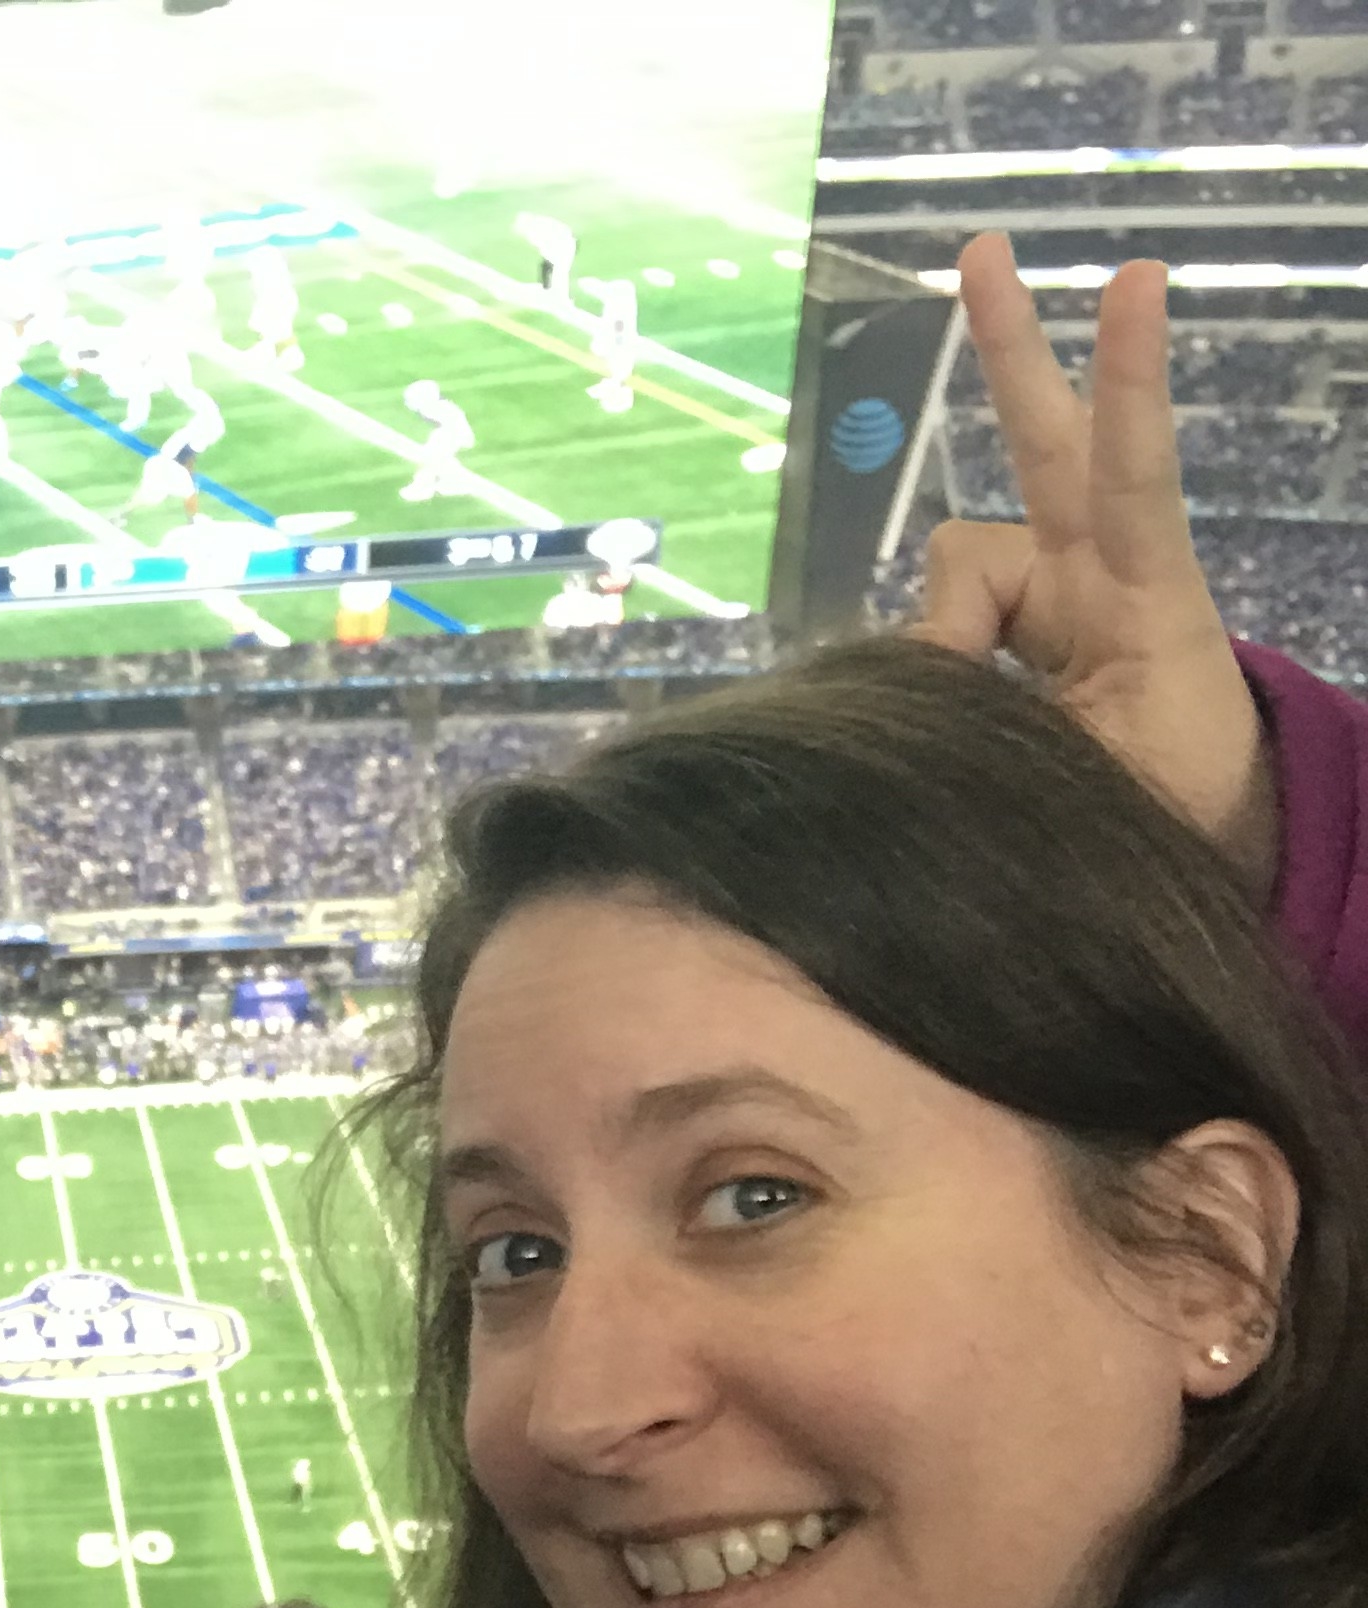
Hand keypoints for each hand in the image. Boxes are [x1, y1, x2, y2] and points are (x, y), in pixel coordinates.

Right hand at [918, 231, 1276, 888]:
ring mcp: (1050, 599)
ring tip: (979, 724)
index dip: (1131, 380)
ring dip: (943, 634)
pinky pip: (941, 620)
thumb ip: (1007, 707)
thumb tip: (919, 655)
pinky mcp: (1011, 635)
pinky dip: (929, 660)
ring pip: (961, 556)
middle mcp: (1096, 575)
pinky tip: (942, 714)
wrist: (1197, 847)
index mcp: (1145, 599)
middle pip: (1050, 442)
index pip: (1135, 470)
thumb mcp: (1099, 770)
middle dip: (1015, 350)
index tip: (1138, 280)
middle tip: (985, 250)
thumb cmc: (1167, 808)